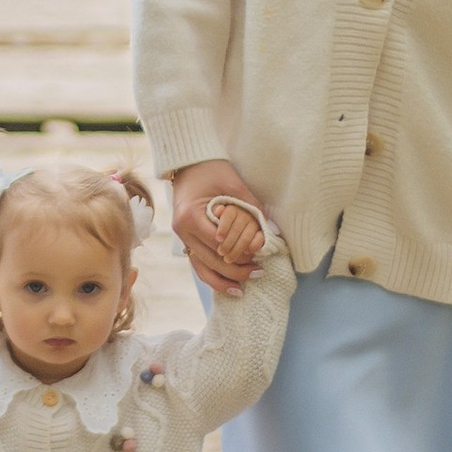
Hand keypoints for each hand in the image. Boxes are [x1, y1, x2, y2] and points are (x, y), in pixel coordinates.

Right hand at [172, 159, 266, 298]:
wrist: (187, 163)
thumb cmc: (211, 170)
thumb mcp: (233, 184)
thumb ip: (251, 207)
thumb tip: (270, 229)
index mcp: (191, 216)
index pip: (219, 243)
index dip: (239, 252)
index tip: (258, 257)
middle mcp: (182, 230)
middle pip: (211, 260)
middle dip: (235, 270)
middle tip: (258, 273)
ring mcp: (181, 237)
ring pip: (202, 268)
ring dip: (222, 279)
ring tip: (242, 289)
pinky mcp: (185, 239)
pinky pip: (198, 264)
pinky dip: (212, 276)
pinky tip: (228, 286)